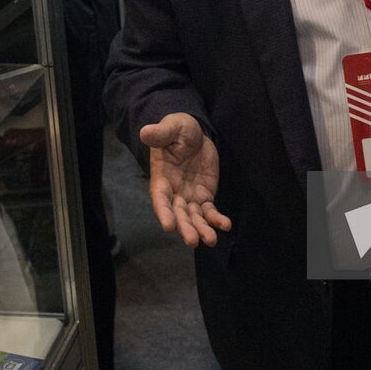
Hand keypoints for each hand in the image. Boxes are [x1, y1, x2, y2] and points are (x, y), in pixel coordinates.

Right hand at [139, 113, 231, 246]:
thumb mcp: (171, 128)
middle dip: (185, 228)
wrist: (195, 132)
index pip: (160, 199)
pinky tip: (226, 225)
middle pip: (178, 215)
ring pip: (194, 218)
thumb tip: (144, 132)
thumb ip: (160, 134)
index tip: (168, 226)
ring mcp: (190, 197)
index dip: (163, 212)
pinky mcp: (205, 196)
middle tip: (193, 241)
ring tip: (211, 240)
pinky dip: (217, 219)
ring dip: (201, 229)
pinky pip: (210, 211)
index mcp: (161, 179)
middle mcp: (174, 193)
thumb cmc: (178, 129)